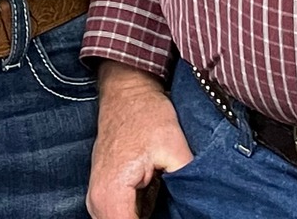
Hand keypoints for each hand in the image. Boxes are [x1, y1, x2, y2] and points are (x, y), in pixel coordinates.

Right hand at [87, 63, 192, 218]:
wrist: (127, 91)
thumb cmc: (146, 114)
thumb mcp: (175, 149)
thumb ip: (186, 185)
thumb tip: (198, 206)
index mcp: (112, 193)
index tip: (175, 215)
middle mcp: (97, 200)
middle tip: (173, 204)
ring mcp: (97, 197)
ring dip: (143, 218)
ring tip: (163, 195)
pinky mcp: (104, 192)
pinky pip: (121, 215)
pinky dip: (138, 214)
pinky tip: (155, 196)